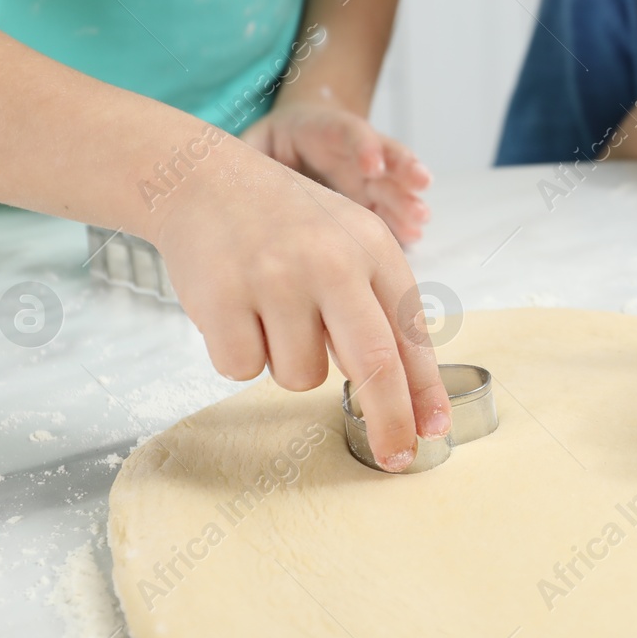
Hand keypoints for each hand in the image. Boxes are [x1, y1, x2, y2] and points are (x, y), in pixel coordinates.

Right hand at [145, 141, 449, 472]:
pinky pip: (242, 370)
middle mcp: (331, 262)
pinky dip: (240, 354)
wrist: (202, 180)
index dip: (425, 390)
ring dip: (287, 363)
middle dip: (389, 421)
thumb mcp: (348, 242)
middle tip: (395, 457)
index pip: (410, 332)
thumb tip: (406, 390)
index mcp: (373, 248)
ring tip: (271, 311)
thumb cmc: (285, 222)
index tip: (434, 430)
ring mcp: (276, 280)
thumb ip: (377, 305)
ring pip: (301, 376)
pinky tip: (236, 309)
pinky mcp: (222, 299)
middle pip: (375, 365)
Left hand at [242, 100, 431, 243]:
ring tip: (420, 217)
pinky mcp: (369, 201)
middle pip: (383, 158)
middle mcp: (352, 154)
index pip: (350, 131)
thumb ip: (249, 155)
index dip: (363, 144)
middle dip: (399, 173)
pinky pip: (388, 211)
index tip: (370, 165)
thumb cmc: (268, 148)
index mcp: (324, 131)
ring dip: (407, 200)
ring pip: (392, 185)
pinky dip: (400, 222)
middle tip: (417, 188)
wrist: (292, 146)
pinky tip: (413, 236)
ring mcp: (366, 178)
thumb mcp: (255, 144)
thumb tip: (232, 172)